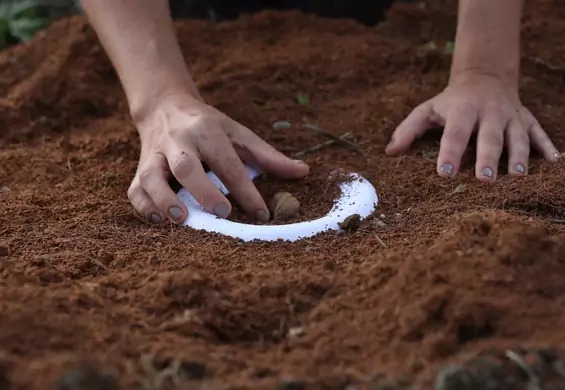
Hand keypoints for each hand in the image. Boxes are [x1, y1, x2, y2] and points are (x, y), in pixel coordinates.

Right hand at [128, 94, 309, 223]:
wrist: (165, 106)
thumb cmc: (209, 126)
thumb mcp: (239, 134)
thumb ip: (269, 156)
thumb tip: (304, 172)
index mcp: (208, 131)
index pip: (228, 161)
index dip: (245, 189)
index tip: (261, 214)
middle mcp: (178, 141)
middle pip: (186, 165)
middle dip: (203, 189)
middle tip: (222, 212)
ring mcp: (155, 154)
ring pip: (152, 176)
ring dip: (164, 199)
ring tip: (180, 220)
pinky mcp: (139, 167)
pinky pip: (135, 188)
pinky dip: (143, 207)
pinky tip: (159, 222)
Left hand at [385, 73, 560, 179]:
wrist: (484, 76)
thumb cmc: (450, 101)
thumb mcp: (427, 110)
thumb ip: (408, 130)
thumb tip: (389, 153)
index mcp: (463, 110)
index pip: (455, 133)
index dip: (450, 152)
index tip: (444, 173)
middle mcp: (489, 112)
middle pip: (489, 137)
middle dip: (488, 158)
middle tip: (485, 180)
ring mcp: (511, 116)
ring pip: (517, 136)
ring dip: (519, 156)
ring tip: (518, 176)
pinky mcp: (526, 119)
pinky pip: (539, 133)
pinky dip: (546, 146)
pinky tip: (554, 162)